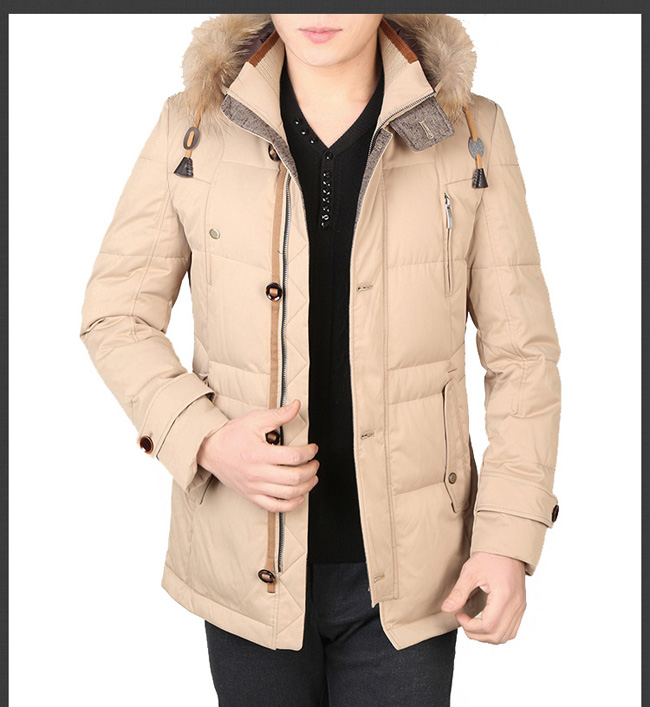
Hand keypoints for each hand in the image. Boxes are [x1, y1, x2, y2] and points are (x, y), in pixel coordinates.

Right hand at [197, 399, 319, 511]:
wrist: (210, 450)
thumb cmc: (231, 435)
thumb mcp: (255, 420)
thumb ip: (278, 415)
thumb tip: (297, 406)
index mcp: (259, 453)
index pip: (294, 456)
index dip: (309, 452)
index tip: (313, 449)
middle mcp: (258, 473)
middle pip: (294, 477)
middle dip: (311, 470)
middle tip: (315, 463)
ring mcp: (254, 487)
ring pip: (288, 494)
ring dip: (306, 486)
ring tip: (312, 477)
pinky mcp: (251, 496)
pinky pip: (274, 507)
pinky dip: (291, 504)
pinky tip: (299, 496)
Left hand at [440, 551, 526, 643]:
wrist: (507, 548)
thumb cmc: (489, 557)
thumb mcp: (470, 572)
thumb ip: (459, 592)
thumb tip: (446, 609)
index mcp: (504, 596)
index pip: (488, 626)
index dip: (470, 626)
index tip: (459, 615)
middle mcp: (516, 605)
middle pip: (497, 636)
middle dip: (476, 634)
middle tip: (464, 621)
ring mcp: (520, 607)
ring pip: (506, 636)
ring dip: (487, 636)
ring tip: (473, 623)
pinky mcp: (520, 606)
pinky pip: (512, 629)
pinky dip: (498, 632)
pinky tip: (485, 622)